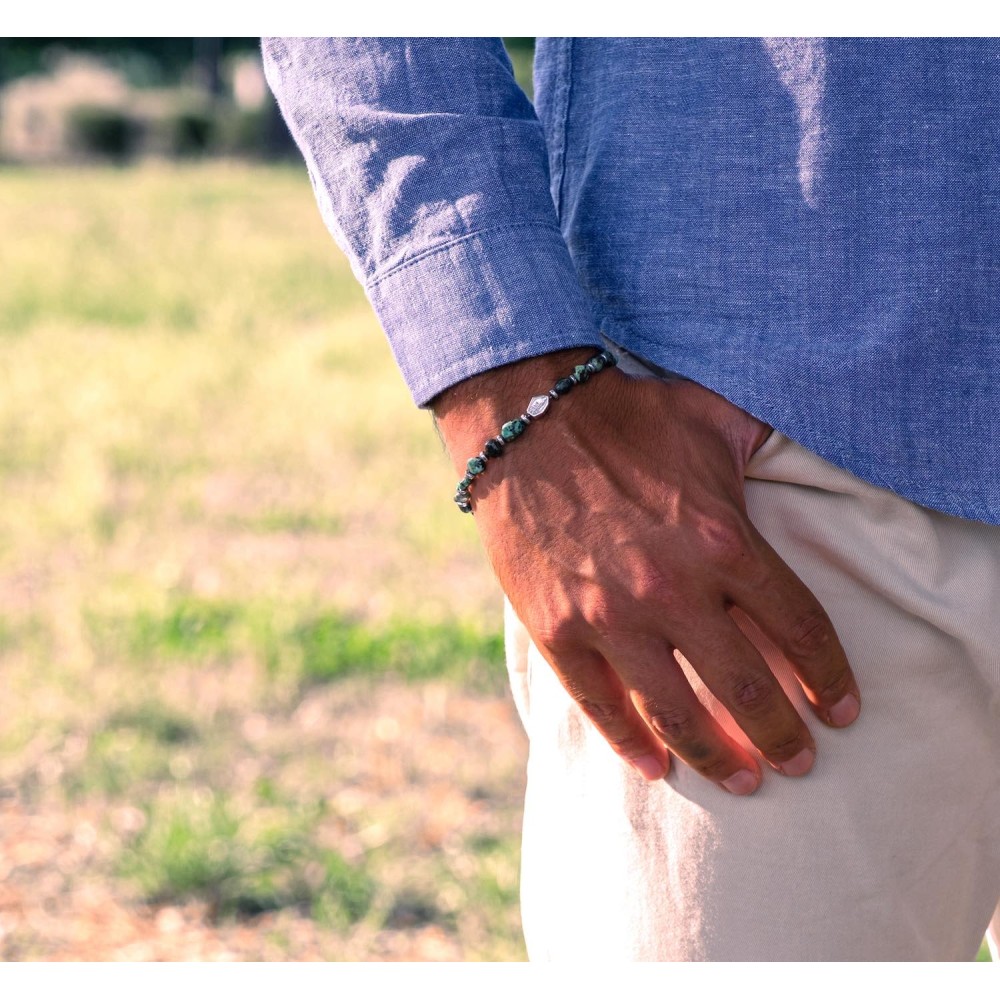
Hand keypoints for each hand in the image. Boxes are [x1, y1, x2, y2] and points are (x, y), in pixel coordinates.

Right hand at [433, 349, 860, 793]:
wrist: (527, 422)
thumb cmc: (626, 416)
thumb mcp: (713, 417)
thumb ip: (768, 444)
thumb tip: (808, 449)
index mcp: (724, 540)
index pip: (799, 629)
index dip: (828, 679)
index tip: (841, 712)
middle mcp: (675, 589)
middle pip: (748, 688)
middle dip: (782, 736)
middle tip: (799, 762)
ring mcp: (612, 617)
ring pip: (678, 713)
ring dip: (718, 757)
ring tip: (743, 782)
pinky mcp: (559, 630)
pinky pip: (601, 705)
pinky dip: (632, 743)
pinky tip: (657, 768)